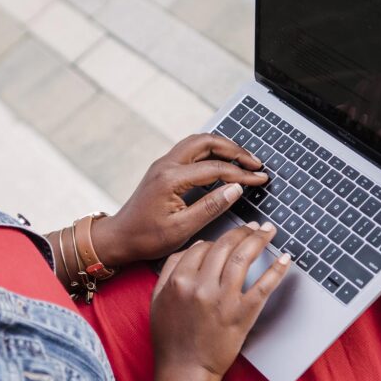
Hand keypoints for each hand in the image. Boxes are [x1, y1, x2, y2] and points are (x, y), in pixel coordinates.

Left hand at [91, 134, 267, 266]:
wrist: (120, 237)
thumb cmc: (146, 237)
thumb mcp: (182, 229)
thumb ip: (210, 207)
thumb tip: (236, 189)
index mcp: (171, 179)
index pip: (215, 168)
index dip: (242, 173)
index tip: (260, 178)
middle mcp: (166, 165)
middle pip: (206, 142)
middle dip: (234, 149)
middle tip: (255, 163)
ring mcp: (163, 164)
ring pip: (198, 142)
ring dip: (222, 147)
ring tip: (244, 160)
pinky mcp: (163, 169)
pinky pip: (191, 150)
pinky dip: (210, 152)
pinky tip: (223, 162)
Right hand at [150, 222, 289, 378]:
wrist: (185, 370)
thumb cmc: (170, 338)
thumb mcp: (157, 300)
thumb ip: (169, 270)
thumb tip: (191, 248)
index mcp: (179, 280)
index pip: (201, 247)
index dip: (216, 240)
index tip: (228, 238)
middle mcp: (200, 286)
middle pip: (224, 247)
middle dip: (241, 232)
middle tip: (253, 226)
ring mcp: (223, 300)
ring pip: (242, 259)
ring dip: (258, 240)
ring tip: (267, 231)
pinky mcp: (241, 315)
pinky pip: (262, 286)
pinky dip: (276, 270)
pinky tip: (285, 259)